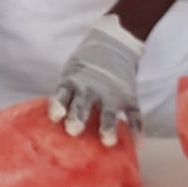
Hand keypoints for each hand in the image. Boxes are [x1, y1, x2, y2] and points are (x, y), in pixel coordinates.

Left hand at [49, 14, 144, 145]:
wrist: (114, 45)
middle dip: (78, 116)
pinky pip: (134, 113)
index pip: (63, 92)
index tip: (55, 116)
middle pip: (83, 103)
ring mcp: (112, 92)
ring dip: (108, 126)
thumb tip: (50, 129)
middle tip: (73, 130)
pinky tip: (137, 142)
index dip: (58, 104)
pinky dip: (136, 127)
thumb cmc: (84, 70)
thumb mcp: (71, 76)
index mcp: (73, 81)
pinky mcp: (129, 96)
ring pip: (109, 112)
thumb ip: (65, 99)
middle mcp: (91, 88)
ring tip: (108, 141)